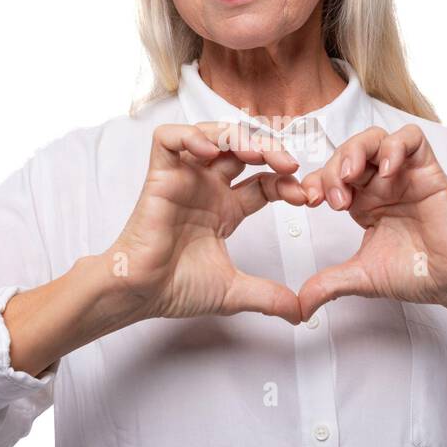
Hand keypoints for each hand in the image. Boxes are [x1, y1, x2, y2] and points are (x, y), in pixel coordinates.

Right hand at [103, 121, 308, 324]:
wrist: (143, 294)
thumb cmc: (175, 289)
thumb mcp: (235, 291)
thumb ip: (269, 297)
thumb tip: (301, 312)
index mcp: (226, 208)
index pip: (264, 180)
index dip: (285, 182)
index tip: (303, 198)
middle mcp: (207, 188)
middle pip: (243, 149)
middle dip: (269, 149)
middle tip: (288, 164)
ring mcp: (184, 179)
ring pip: (212, 134)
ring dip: (236, 136)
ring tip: (254, 154)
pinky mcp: (160, 175)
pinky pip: (168, 139)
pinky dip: (190, 136)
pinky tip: (210, 151)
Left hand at [297, 125, 446, 324]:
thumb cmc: (416, 274)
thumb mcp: (361, 277)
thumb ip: (328, 285)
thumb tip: (299, 307)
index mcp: (362, 203)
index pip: (330, 177)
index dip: (315, 182)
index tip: (309, 202)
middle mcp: (380, 185)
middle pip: (347, 152)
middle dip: (332, 168)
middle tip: (334, 198)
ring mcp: (403, 174)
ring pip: (374, 138)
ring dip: (356, 151)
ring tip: (351, 176)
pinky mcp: (428, 170)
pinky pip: (411, 139)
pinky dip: (394, 147)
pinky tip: (387, 173)